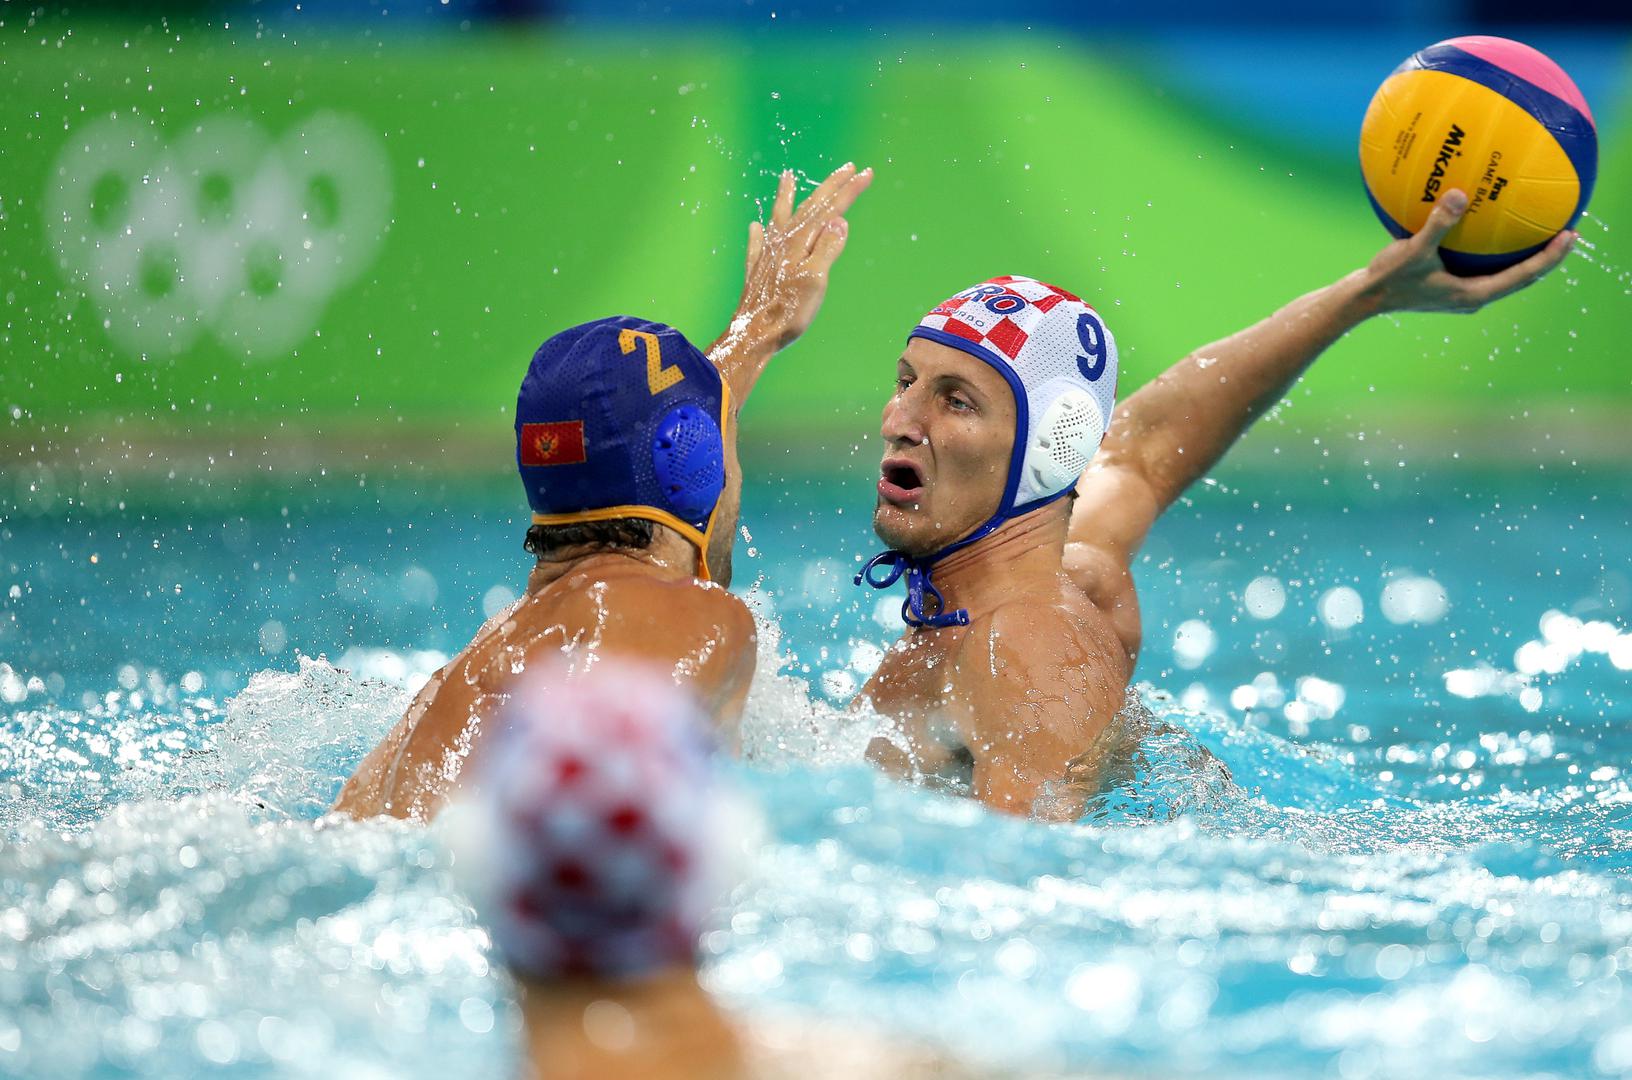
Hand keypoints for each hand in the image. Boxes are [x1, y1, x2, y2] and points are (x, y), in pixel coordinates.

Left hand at [710, 164, 871, 401]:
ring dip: (786, 195)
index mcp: (801, 242)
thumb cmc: (789, 311)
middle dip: (830, 186)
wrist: (754, 334)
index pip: (830, 209)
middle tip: (847, 168)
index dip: (849, 191)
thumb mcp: (816, 280)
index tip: (866, 173)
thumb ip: (827, 248)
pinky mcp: (758, 270)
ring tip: (787, 176)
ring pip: (780, 216)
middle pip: (810, 206)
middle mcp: (783, 241)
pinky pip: (758, 243)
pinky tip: (755, 226)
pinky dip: (760, 233)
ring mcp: (768, 254)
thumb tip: (839, 220)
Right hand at [1357, 188, 1574, 315]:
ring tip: (1538, 231)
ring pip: (1504, 275)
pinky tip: (1488, 228)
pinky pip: (1482, 267)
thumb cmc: (1388, 280)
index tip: (1571, 235)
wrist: (1362, 300)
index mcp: (1474, 294)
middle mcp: (1472, 296)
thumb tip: (1460, 194)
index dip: (1550, 257)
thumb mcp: (1412, 251)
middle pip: (1521, 277)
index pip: (1524, 276)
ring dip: (1523, 255)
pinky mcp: (1449, 286)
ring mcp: (1461, 293)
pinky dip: (1494, 251)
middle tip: (1567, 232)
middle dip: (1545, 257)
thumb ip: (1438, 224)